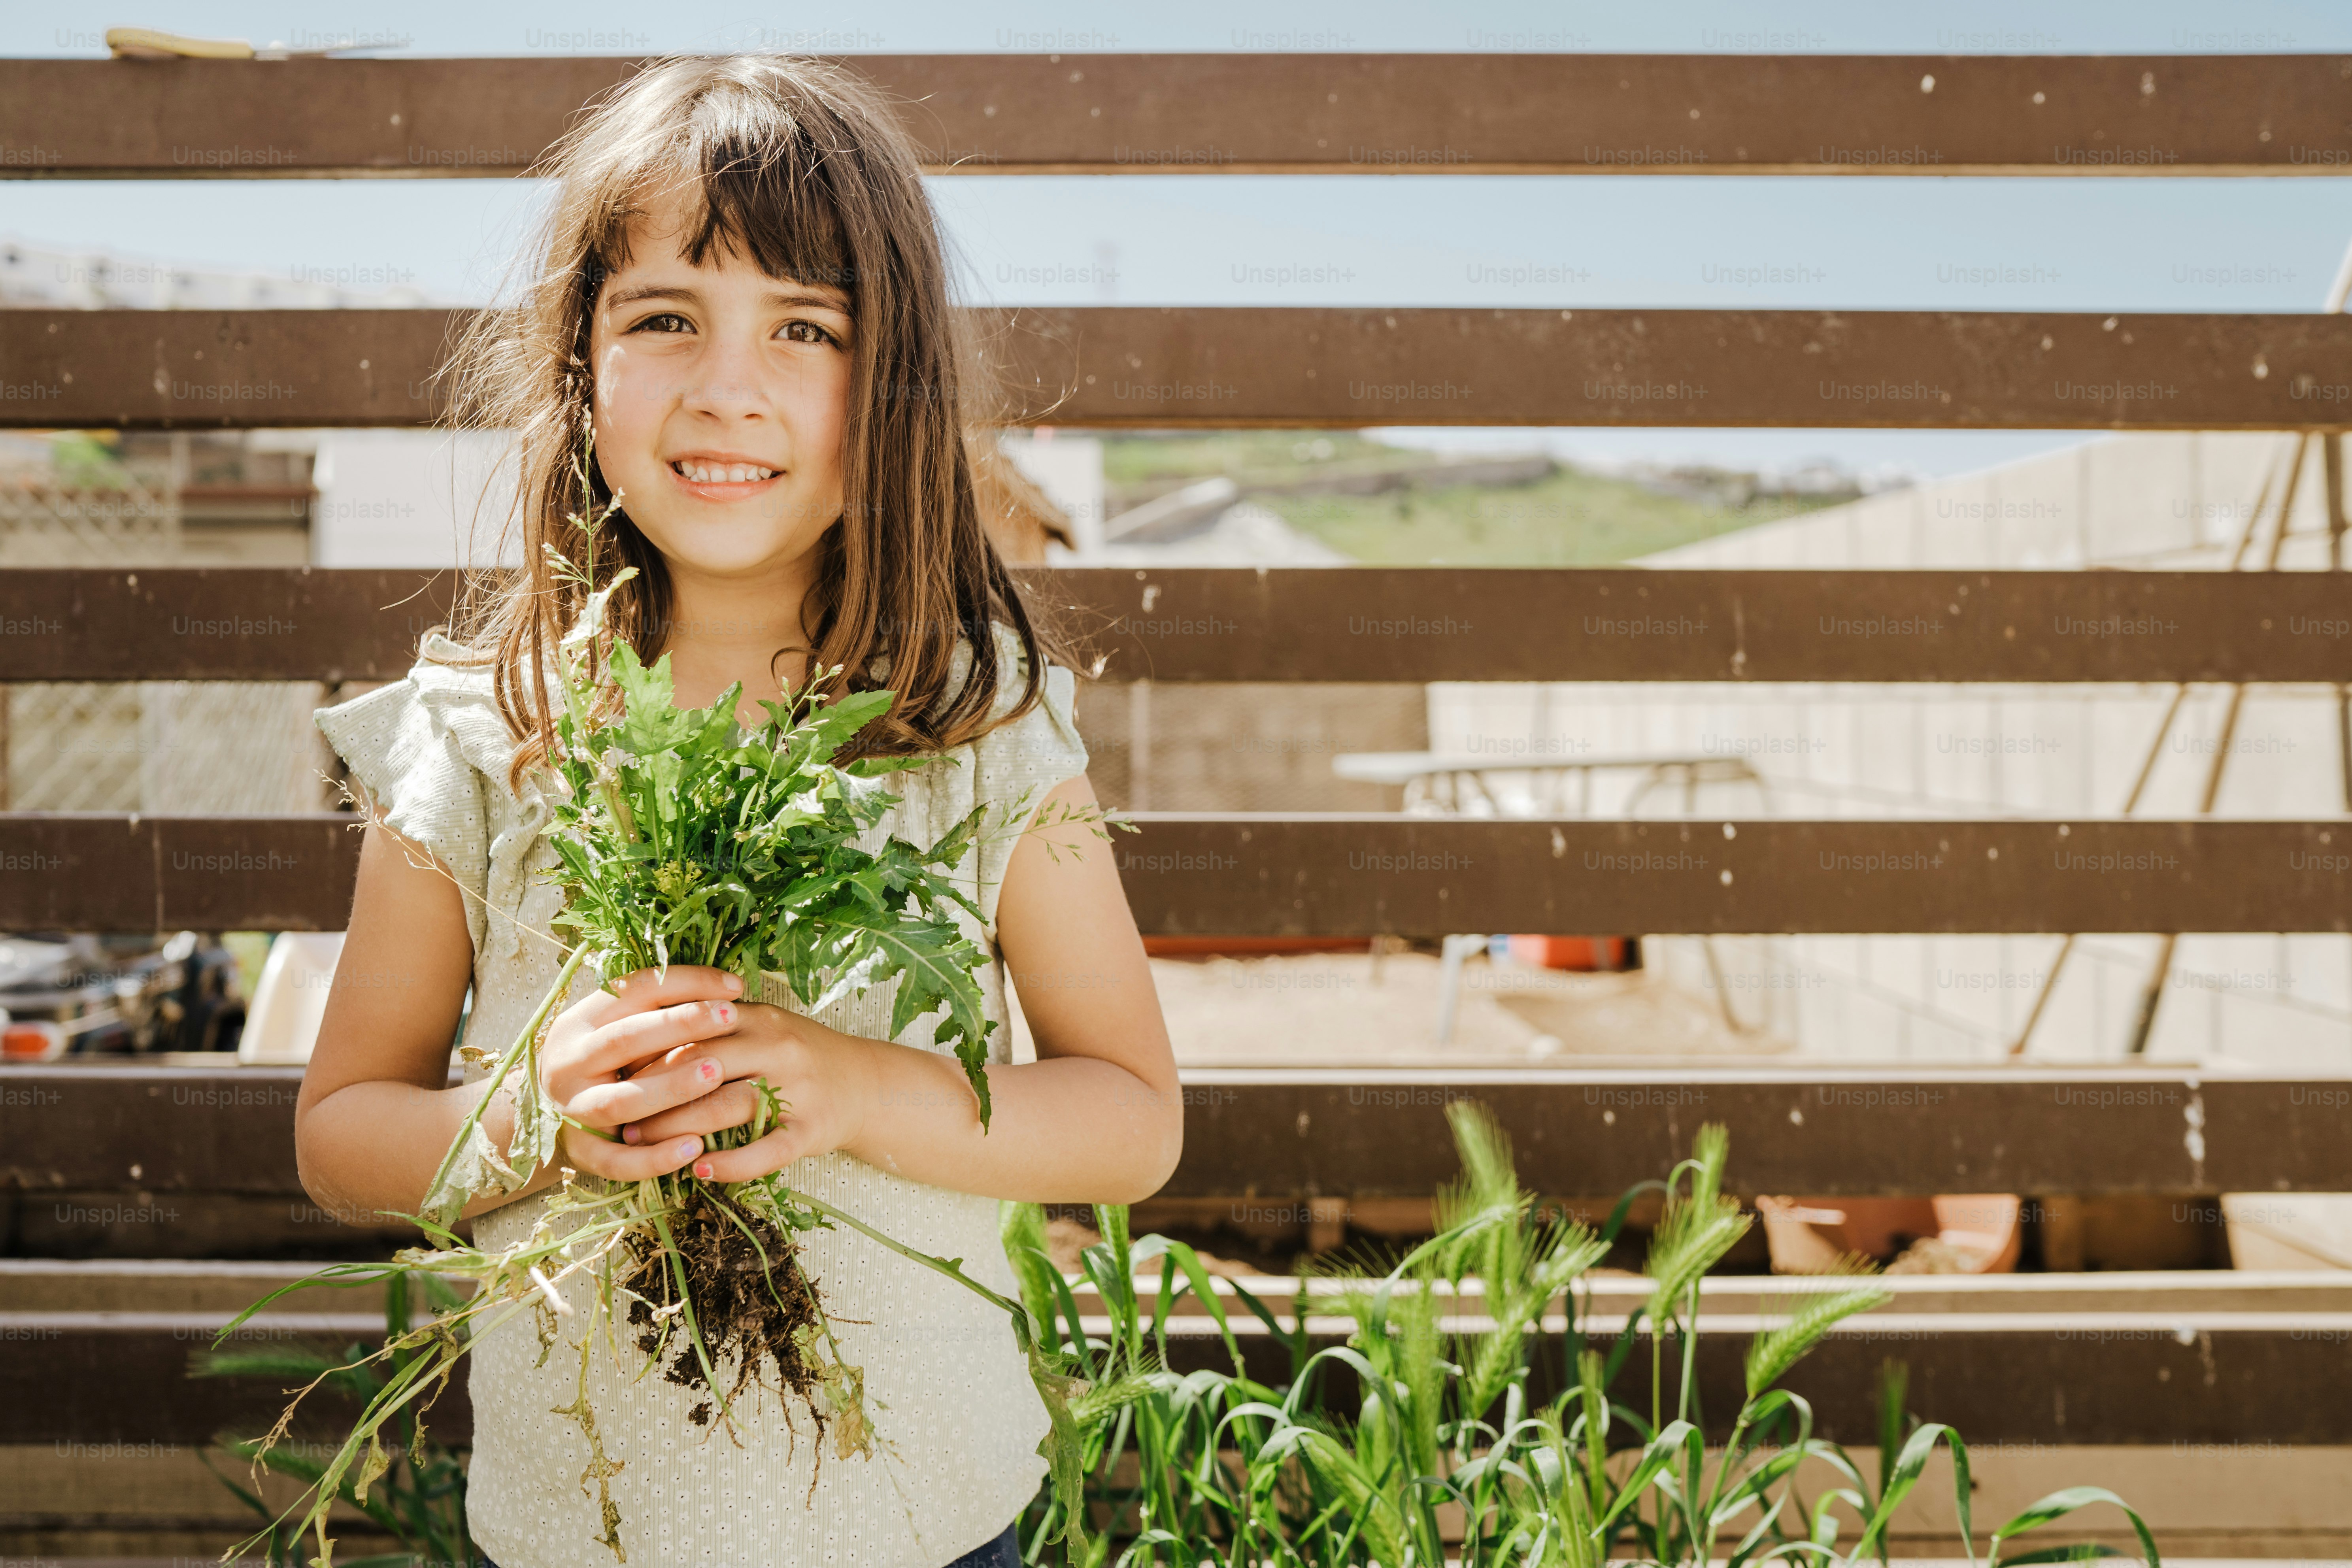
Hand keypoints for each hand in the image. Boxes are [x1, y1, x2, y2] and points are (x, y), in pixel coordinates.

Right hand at [535, 964, 745, 1181]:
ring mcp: (572, 1108)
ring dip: (670, 1087)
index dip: (686, 983)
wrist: (551, 1114)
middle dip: (679, 1025)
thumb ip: (661, 1008)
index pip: (634, 990)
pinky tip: (696, 1147)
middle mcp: (569, 1061)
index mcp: (582, 1021)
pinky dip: (656, 1156)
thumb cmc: (609, 1061)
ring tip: (717, 1072)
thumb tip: (731, 988)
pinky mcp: (581, 1152)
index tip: (736, 986)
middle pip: (624, 1039)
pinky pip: (617, 1160)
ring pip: (619, 1100)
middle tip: (731, 1017)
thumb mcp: (623, 1024)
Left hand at [617, 1001, 881, 1181]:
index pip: (695, 1027)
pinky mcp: (811, 1132)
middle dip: (654, 1092)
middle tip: (616, 1113)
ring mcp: (798, 1091)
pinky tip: (698, 1170)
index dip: (650, 1049)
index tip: (616, 1068)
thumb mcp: (763, 1026)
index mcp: (762, 1019)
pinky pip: (766, 1151)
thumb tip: (643, 1035)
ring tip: (640, 1143)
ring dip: (679, 1128)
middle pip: (705, 1066)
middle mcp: (780, 1050)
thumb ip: (716, 1025)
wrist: (867, 1085)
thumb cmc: (800, 1056)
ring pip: (729, 1107)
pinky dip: (730, 1164)